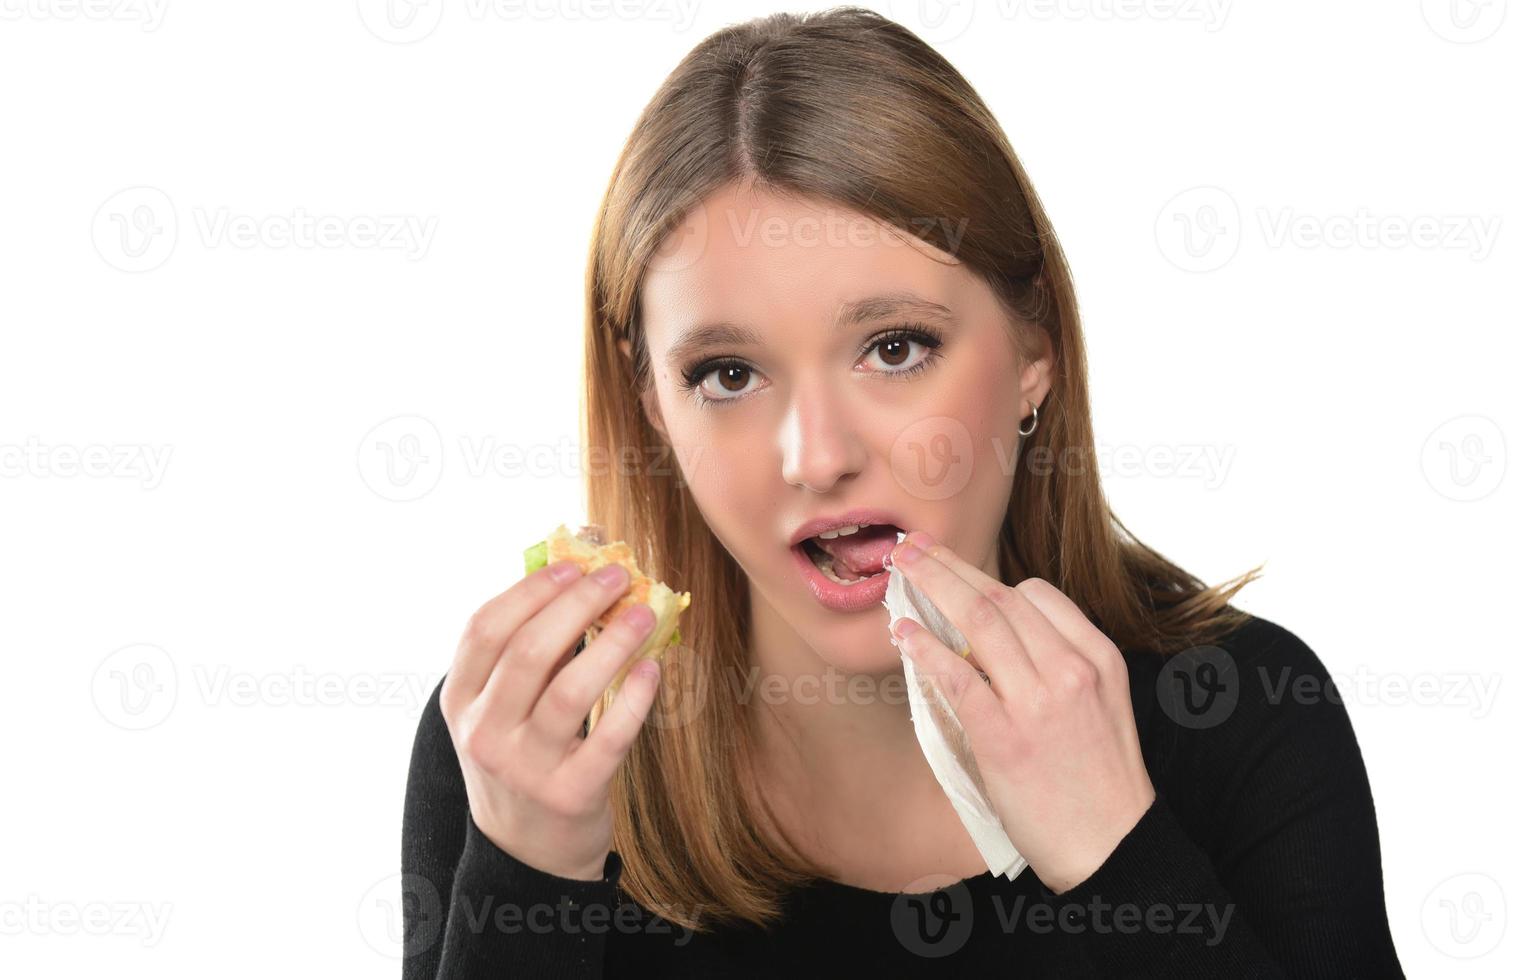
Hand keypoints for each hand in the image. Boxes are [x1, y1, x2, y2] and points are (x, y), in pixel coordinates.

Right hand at [440, 559, 661, 880]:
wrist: (527, 851)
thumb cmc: (521, 758)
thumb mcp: (499, 711)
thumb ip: (525, 654)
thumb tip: (576, 580)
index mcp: (461, 702)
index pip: (484, 630)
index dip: (529, 591)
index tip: (572, 568)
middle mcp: (484, 734)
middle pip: (528, 652)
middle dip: (577, 605)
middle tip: (617, 578)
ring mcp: (525, 768)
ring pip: (569, 691)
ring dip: (612, 644)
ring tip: (644, 614)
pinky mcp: (570, 795)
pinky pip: (609, 737)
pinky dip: (635, 697)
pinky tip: (654, 668)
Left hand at [887, 531, 1155, 893]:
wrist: (1112, 846)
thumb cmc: (1100, 782)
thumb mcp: (1103, 706)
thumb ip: (1061, 666)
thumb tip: (995, 639)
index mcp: (1099, 658)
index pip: (1040, 594)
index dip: (989, 578)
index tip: (956, 572)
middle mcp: (1072, 670)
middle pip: (1001, 597)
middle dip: (949, 565)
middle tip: (913, 546)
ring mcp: (1038, 702)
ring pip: (978, 621)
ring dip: (932, 586)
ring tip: (900, 569)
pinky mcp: (1004, 736)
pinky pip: (956, 675)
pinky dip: (925, 647)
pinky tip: (904, 633)